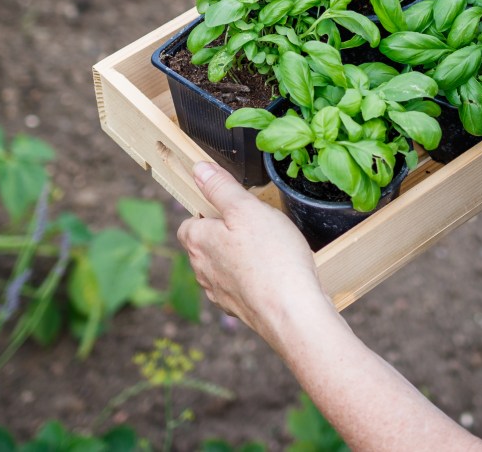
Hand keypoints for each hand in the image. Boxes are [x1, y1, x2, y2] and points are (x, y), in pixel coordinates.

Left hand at [176, 161, 328, 344]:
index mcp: (198, 241)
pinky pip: (240, 286)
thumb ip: (221, 188)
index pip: (189, 222)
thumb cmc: (272, 257)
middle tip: (258, 227)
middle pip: (207, 244)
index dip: (210, 212)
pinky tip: (274, 273)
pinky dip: (252, 278)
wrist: (292, 312)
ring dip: (239, 258)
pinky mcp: (238, 309)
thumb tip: (199, 169)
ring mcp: (218, 292)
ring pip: (223, 267)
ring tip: (269, 250)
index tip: (234, 209)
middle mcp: (201, 269)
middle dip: (226, 235)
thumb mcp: (247, 209)